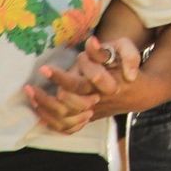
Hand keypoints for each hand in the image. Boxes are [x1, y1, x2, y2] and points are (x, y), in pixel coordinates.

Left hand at [25, 36, 142, 133]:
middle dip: (45, 97)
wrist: (142, 92)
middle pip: (66, 106)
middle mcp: (96, 101)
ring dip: (45, 109)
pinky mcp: (90, 118)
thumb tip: (91, 43)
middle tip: (29, 87)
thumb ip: (106, 49)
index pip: (77, 85)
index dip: (60, 77)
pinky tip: (39, 111)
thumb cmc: (128, 66)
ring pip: (64, 119)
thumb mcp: (123, 50)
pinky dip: (53, 122)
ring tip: (31, 96)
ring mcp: (93, 112)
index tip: (44, 68)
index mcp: (103, 85)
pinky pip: (68, 127)